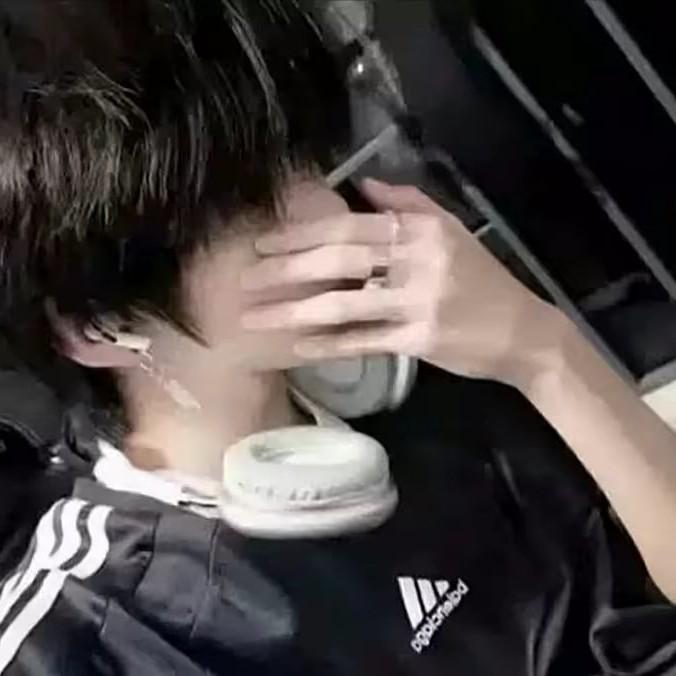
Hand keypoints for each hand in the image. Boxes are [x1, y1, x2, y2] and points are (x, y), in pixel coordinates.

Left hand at [241, 178, 558, 385]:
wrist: (522, 332)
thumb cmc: (482, 280)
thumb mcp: (451, 230)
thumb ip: (408, 203)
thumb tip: (362, 182)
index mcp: (420, 229)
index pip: (349, 227)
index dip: (301, 234)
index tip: (262, 244)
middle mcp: (417, 260)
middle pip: (338, 261)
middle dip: (285, 270)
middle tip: (245, 280)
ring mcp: (418, 302)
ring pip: (343, 304)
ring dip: (294, 312)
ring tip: (256, 318)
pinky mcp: (419, 340)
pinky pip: (363, 341)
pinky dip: (327, 344)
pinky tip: (297, 347)